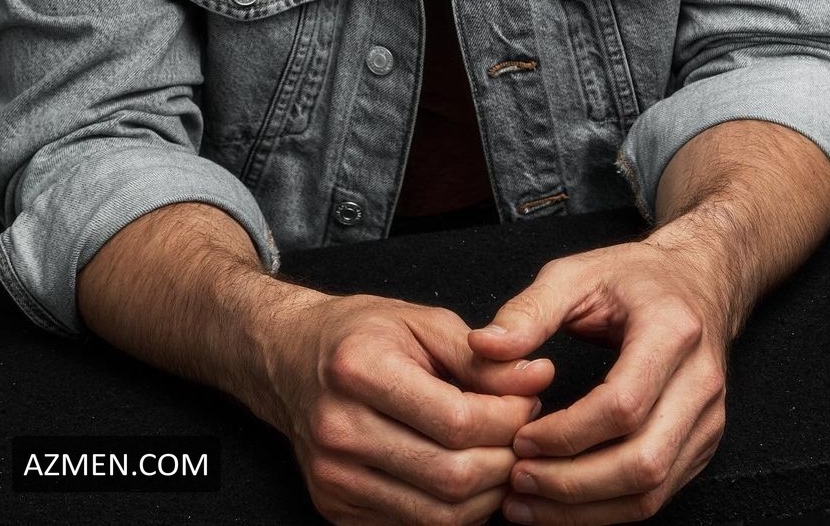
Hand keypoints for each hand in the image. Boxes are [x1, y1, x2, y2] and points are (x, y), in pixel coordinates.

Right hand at [258, 287, 555, 524]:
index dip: (509, 417)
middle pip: (452, 475)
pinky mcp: (336, 509)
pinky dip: (456, 511)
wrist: (291, 360)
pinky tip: (469, 475)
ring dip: (488, 493)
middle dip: (506, 458)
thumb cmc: (362, 333)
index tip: (529, 400)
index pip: (457, 421)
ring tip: (501, 454)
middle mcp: (339, 429)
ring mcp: (334, 478)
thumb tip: (538, 378)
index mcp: (360, 370)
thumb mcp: (423, 322)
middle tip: (524, 431)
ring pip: (439, 516)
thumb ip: (482, 356)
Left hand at [466, 236, 728, 523]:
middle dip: (572, 484)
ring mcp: (707, 419)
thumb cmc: (634, 277)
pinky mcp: (701, 444)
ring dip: (585, 509)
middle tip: (517, 480)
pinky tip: (560, 502)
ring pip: (651, 491)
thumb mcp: (576, 274)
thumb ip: (528, 311)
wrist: (696, 281)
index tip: (520, 438)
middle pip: (642, 462)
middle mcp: (700, 381)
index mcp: (672, 330)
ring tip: (528, 502)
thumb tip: (483, 346)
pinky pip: (655, 495)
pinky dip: (605, 509)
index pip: (622, 405)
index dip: (567, 433)